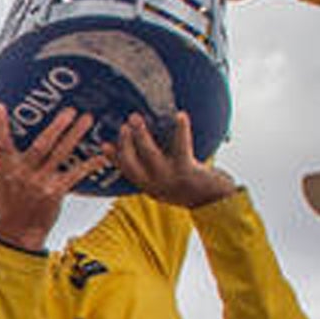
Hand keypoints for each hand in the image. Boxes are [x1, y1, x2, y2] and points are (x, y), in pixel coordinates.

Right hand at [0, 103, 105, 249]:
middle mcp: (23, 174)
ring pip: (60, 154)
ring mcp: (40, 183)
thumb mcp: (3, 182)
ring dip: (75, 135)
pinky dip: (89, 164)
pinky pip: (75, 174)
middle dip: (56, 126)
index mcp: (8, 169)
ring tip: (87, 119)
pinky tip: (102, 156)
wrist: (19, 233)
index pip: (1, 144)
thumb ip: (4, 163)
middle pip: (41, 145)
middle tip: (70, 111)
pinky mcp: (55, 192)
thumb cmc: (12, 206)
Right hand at [111, 113, 236, 207]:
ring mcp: (170, 177)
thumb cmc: (191, 189)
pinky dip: (180, 130)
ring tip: (136, 118)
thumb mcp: (166, 185)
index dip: (113, 158)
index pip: (126, 170)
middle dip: (125, 143)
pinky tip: (180, 116)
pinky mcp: (186, 170)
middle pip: (132, 162)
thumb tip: (144, 147)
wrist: (215, 202)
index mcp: (148, 186)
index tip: (104, 144)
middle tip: (123, 126)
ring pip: (149, 154)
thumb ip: (154, 172)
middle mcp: (155, 183)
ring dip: (140, 135)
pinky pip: (180, 146)